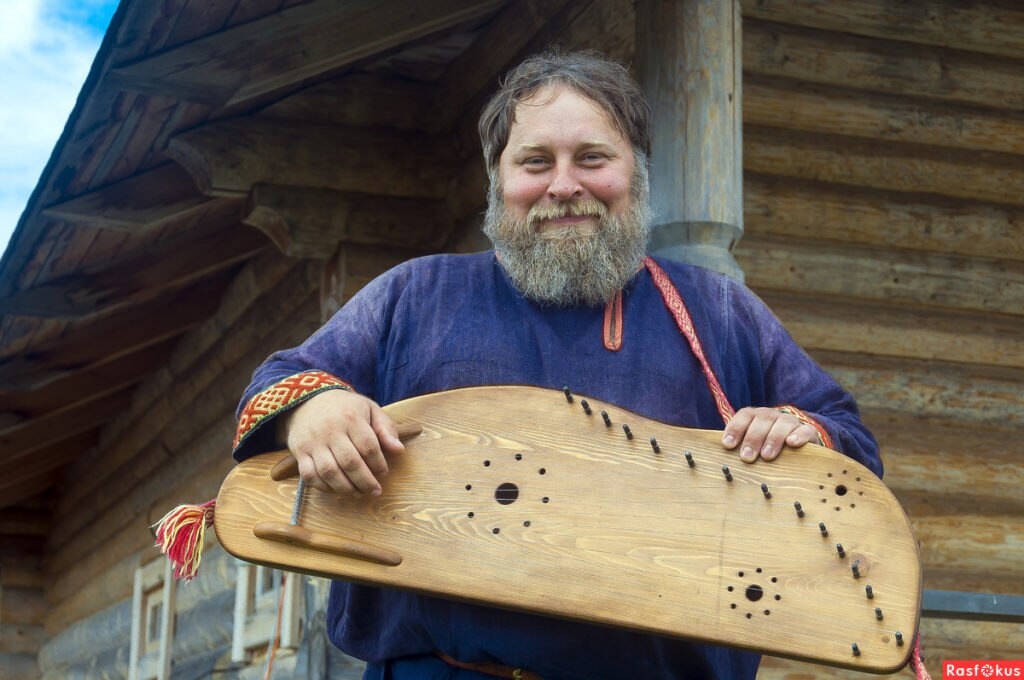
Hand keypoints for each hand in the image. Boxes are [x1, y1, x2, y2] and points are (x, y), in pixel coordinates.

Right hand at [278, 389, 403, 495]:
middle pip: (350, 462)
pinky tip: (336, 489)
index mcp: (351, 418)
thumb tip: (399, 450)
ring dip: (345, 488)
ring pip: (329, 472)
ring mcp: (313, 442)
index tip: (384, 472)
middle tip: (375, 491)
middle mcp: (330, 430)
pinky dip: (323, 487)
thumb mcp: (370, 409)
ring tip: (358, 493)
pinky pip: (309, 475)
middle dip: (365, 481)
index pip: (368, 446)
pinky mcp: (299, 451)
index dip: (379, 464)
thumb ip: (386, 429)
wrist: (308, 400)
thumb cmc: (345, 408)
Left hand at [721, 407, 819, 462]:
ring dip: (773, 439)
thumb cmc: (767, 448)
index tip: (727, 445)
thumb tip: (721, 461)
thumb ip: (739, 448)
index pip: (745, 416)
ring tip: (766, 456)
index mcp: (756, 417)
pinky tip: (791, 444)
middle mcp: (772, 416)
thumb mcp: (752, 447)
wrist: (798, 443)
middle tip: (746, 457)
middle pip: (762, 420)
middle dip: (752, 438)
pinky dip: (798, 435)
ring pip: (782, 424)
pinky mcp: (808, 431)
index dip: (735, 428)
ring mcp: (790, 422)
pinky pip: (805, 430)